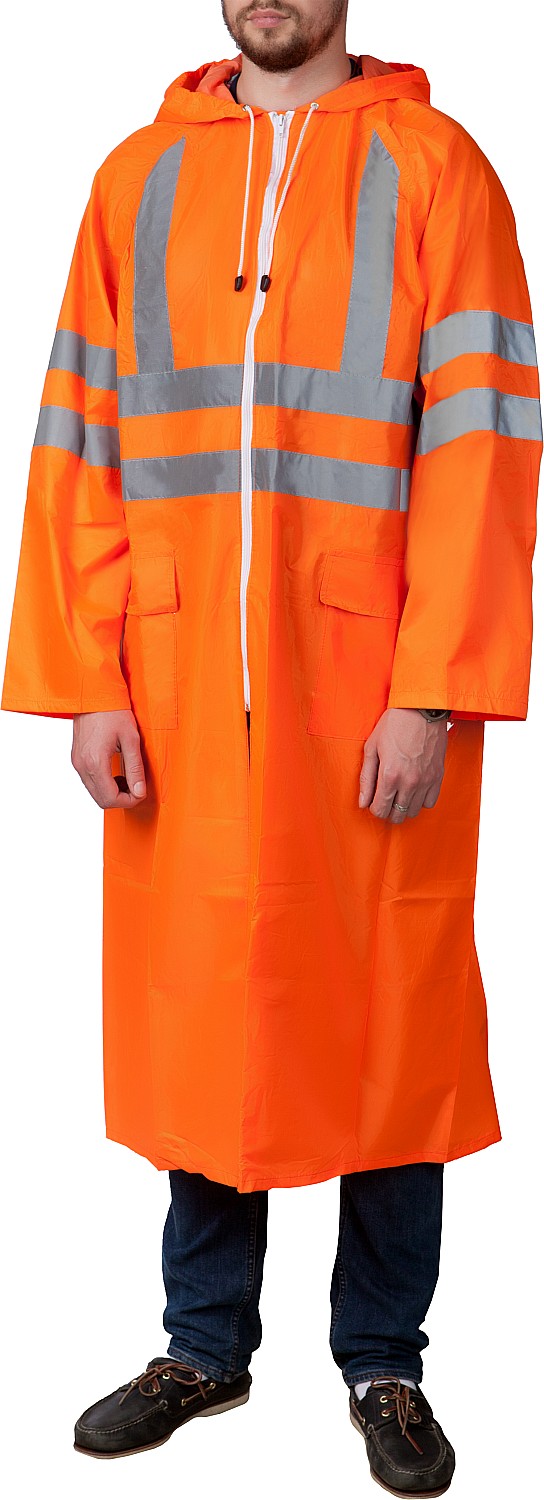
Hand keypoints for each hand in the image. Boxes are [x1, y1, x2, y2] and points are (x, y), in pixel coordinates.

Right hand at [71, 709, 146, 809]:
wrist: (92, 693)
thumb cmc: (112, 711)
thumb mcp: (131, 739)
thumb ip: (135, 768)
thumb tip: (140, 792)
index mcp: (95, 762)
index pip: (110, 798)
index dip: (129, 801)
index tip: (141, 792)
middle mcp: (82, 766)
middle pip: (101, 800)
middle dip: (121, 799)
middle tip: (136, 788)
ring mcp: (77, 763)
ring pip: (94, 792)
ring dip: (112, 792)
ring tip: (128, 778)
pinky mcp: (76, 758)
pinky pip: (89, 781)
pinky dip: (104, 783)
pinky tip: (116, 772)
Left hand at [358, 707, 447, 822]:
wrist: (422, 709)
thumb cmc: (394, 724)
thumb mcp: (372, 748)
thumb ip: (366, 778)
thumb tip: (362, 802)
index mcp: (390, 775)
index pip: (380, 810)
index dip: (373, 808)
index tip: (373, 800)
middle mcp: (409, 782)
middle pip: (396, 815)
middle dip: (387, 810)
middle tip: (385, 797)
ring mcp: (426, 780)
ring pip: (413, 811)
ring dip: (403, 806)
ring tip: (398, 793)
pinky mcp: (438, 776)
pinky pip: (430, 802)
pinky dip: (420, 800)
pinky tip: (413, 789)